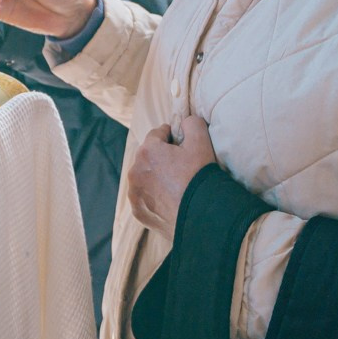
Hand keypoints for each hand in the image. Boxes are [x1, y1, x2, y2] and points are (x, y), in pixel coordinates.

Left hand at [126, 118, 217, 237]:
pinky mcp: (139, 212)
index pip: (157, 134)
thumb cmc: (200, 177)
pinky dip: (154, 197)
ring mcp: (135, 194)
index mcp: (147, 151)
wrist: (203, 217)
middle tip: (181, 166)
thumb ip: (192, 123)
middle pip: (148, 156)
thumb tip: (185, 121)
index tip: (181, 143)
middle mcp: (135, 171)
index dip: (171, 136)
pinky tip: (170, 200)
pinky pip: (145, 198)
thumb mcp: (201, 142)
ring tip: (176, 184)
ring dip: (156, 177)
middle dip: (162, 158)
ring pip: (144, 178)